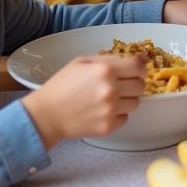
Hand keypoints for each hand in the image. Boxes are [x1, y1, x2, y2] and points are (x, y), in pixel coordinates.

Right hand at [23, 55, 146, 148]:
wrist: (46, 115)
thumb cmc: (62, 85)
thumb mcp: (82, 62)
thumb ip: (109, 59)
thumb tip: (136, 60)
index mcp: (105, 70)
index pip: (139, 67)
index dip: (139, 68)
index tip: (135, 70)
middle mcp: (111, 90)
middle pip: (141, 85)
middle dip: (133, 83)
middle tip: (120, 85)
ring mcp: (111, 110)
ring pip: (135, 103)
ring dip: (126, 99)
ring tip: (108, 98)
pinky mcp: (108, 126)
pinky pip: (125, 118)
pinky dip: (117, 114)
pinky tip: (102, 111)